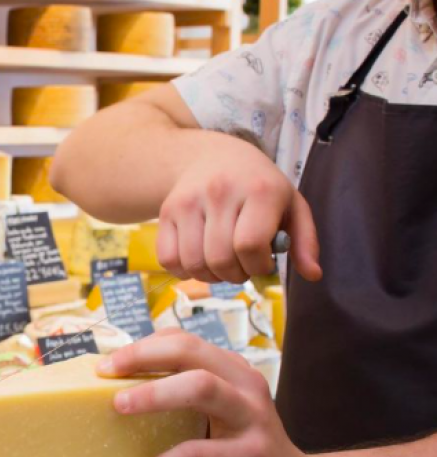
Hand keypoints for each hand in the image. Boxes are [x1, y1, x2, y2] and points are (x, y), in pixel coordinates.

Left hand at [97, 329, 315, 456]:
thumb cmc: (240, 441)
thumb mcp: (217, 408)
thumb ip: (181, 391)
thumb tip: (117, 389)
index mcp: (230, 368)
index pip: (181, 340)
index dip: (140, 346)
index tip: (106, 364)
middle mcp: (244, 382)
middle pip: (189, 351)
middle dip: (141, 357)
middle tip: (106, 373)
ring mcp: (253, 415)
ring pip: (201, 386)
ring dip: (154, 393)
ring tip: (121, 406)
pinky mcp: (254, 452)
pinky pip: (204, 450)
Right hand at [156, 133, 321, 282]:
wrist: (212, 157)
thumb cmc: (258, 185)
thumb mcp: (291, 204)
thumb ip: (305, 240)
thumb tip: (313, 275)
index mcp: (259, 190)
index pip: (250, 245)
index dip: (258, 266)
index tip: (264, 262)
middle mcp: (219, 191)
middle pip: (221, 259)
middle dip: (236, 274)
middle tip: (242, 265)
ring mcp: (188, 201)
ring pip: (194, 263)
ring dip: (211, 276)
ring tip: (222, 264)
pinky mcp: (166, 212)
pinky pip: (169, 259)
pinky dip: (184, 270)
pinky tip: (198, 260)